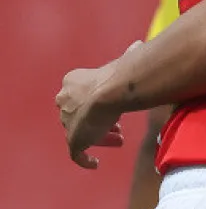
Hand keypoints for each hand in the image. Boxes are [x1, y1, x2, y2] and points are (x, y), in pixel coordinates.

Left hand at [59, 46, 135, 168]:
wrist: (111, 92)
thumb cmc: (119, 76)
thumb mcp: (123, 61)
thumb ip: (128, 55)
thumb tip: (138, 45)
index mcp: (72, 82)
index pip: (81, 95)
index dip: (98, 103)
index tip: (115, 109)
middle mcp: (65, 102)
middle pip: (79, 115)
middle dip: (98, 121)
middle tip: (118, 127)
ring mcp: (68, 122)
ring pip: (81, 133)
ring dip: (99, 137)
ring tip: (117, 140)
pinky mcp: (73, 140)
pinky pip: (76, 154)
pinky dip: (85, 159)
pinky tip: (95, 163)